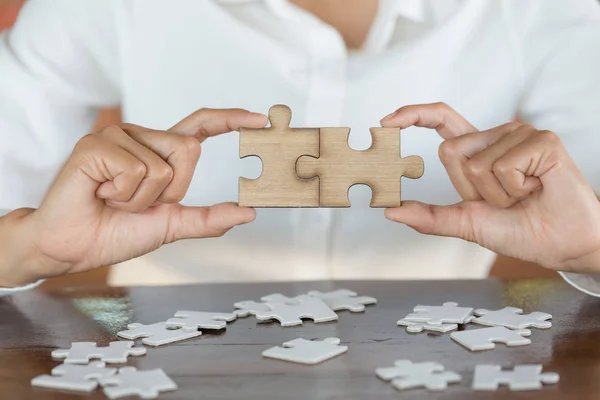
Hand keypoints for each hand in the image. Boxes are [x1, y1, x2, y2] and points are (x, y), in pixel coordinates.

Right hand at [2, 108, 267, 285]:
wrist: (73, 247)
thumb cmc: (116, 232)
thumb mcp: (172, 225)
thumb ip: (208, 218)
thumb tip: (248, 213)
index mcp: (159, 151)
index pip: (200, 126)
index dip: (229, 120)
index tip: (259, 119)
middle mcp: (140, 136)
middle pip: (188, 149)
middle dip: (171, 191)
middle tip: (136, 203)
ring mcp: (117, 136)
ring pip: (162, 166)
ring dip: (142, 199)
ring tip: (113, 200)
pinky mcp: (95, 144)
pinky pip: (135, 170)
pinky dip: (123, 195)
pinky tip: (100, 193)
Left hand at [381, 103, 599, 272]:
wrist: (561, 244)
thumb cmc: (519, 230)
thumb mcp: (466, 222)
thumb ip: (430, 216)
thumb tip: (389, 210)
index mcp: (477, 150)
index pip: (441, 120)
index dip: (413, 115)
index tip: (385, 122)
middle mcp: (496, 135)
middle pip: (449, 152)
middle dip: (469, 189)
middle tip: (504, 199)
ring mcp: (520, 134)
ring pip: (477, 163)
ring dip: (497, 194)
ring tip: (524, 195)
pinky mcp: (542, 139)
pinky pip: (504, 165)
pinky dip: (516, 188)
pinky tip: (537, 187)